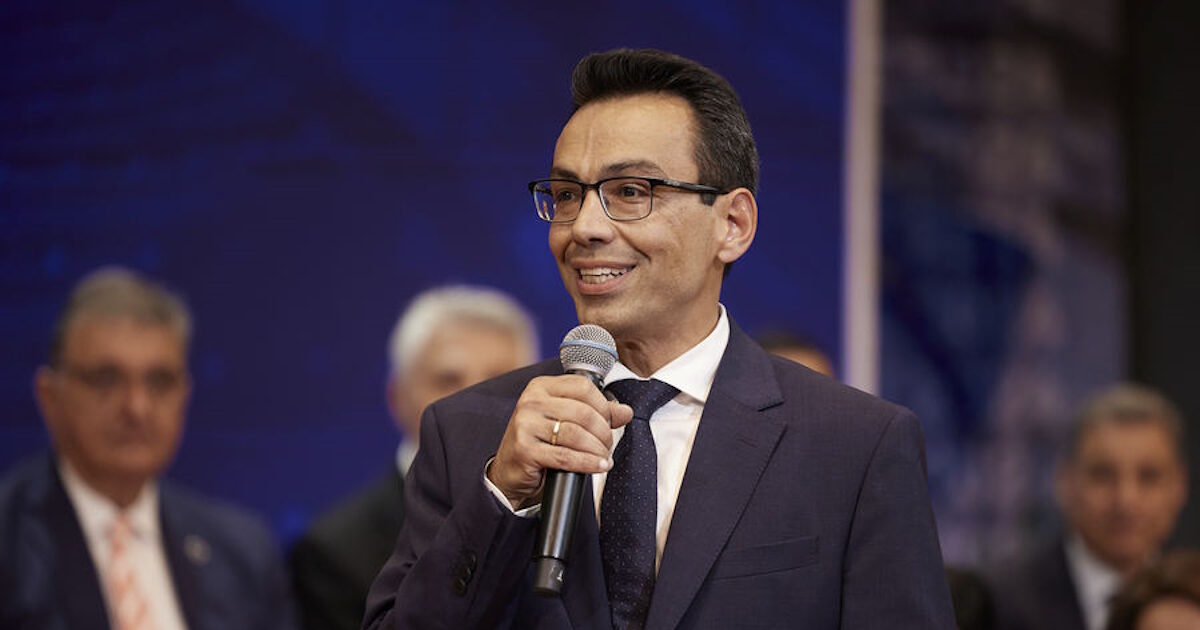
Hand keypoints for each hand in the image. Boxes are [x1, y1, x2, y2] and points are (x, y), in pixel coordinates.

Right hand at [488, 374, 632, 508]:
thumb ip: (596, 412)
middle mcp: (531, 401)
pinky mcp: (525, 449)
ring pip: (576, 435)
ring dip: (597, 449)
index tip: (610, 421)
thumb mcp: (565, 420)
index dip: (603, 405)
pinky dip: (587, 463)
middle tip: (608, 445)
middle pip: (582, 412)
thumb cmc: (540, 442)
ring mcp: (525, 425)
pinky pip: (565, 457)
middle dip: (603, 432)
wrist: (510, 470)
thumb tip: (626, 412)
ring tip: (604, 457)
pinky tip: (599, 466)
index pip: (583, 387)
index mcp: (541, 387)